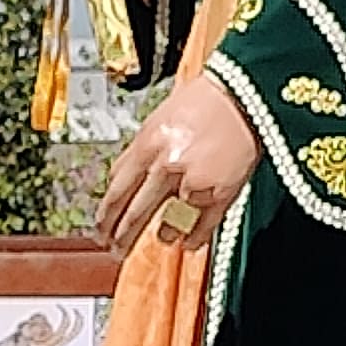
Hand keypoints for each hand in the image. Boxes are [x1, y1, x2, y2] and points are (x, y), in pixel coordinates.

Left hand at [101, 58, 262, 252]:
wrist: (244, 95)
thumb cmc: (202, 103)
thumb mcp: (158, 122)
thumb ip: (138, 152)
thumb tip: (121, 179)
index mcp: (148, 145)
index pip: (117, 191)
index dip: (106, 216)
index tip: (100, 230)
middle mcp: (167, 165)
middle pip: (136, 213)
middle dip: (122, 237)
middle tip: (116, 250)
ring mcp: (194, 182)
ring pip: (168, 224)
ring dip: (161, 236)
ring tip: (161, 238)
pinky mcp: (221, 194)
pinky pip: (202, 227)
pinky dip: (193, 238)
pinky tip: (188, 242)